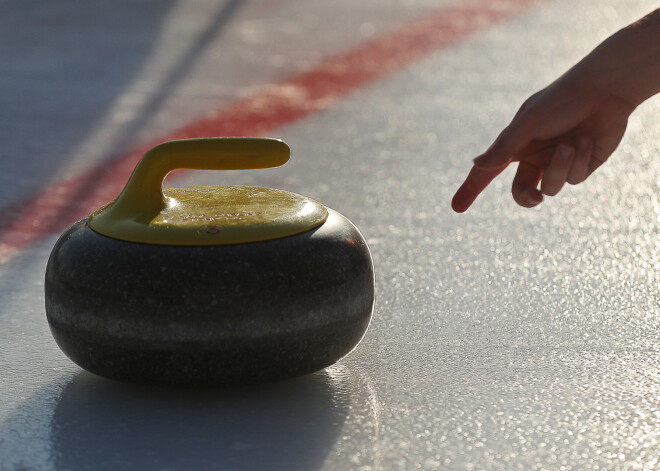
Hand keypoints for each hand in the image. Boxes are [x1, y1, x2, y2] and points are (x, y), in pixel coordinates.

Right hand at [451, 67, 634, 211]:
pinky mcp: (582, 165)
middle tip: (533, 198)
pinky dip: (578, 161)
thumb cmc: (562, 101)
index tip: (456, 208)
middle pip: (522, 191)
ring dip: (560, 167)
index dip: (471, 189)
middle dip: (526, 197)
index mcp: (515, 144)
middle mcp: (534, 156)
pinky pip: (573, 178)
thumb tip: (476, 164)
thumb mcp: (528, 123)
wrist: (605, 89)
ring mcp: (557, 163)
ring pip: (551, 186)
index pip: (487, 172)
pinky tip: (587, 141)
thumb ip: (504, 147)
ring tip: (570, 144)